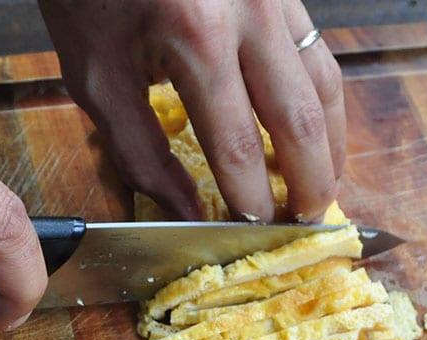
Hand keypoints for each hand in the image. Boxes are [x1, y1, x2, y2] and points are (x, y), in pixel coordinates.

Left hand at [38, 0, 344, 222]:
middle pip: (299, 120)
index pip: (239, 146)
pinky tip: (314, 127)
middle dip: (309, 182)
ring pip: (324, 83)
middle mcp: (249, 13)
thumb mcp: (96, 79)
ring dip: (330, 143)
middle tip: (305, 220)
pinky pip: (317, 50)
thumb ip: (141, 154)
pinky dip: (321, 99)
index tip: (256, 231)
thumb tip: (187, 212)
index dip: (253, 199)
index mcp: (196, 40)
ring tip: (323, 184)